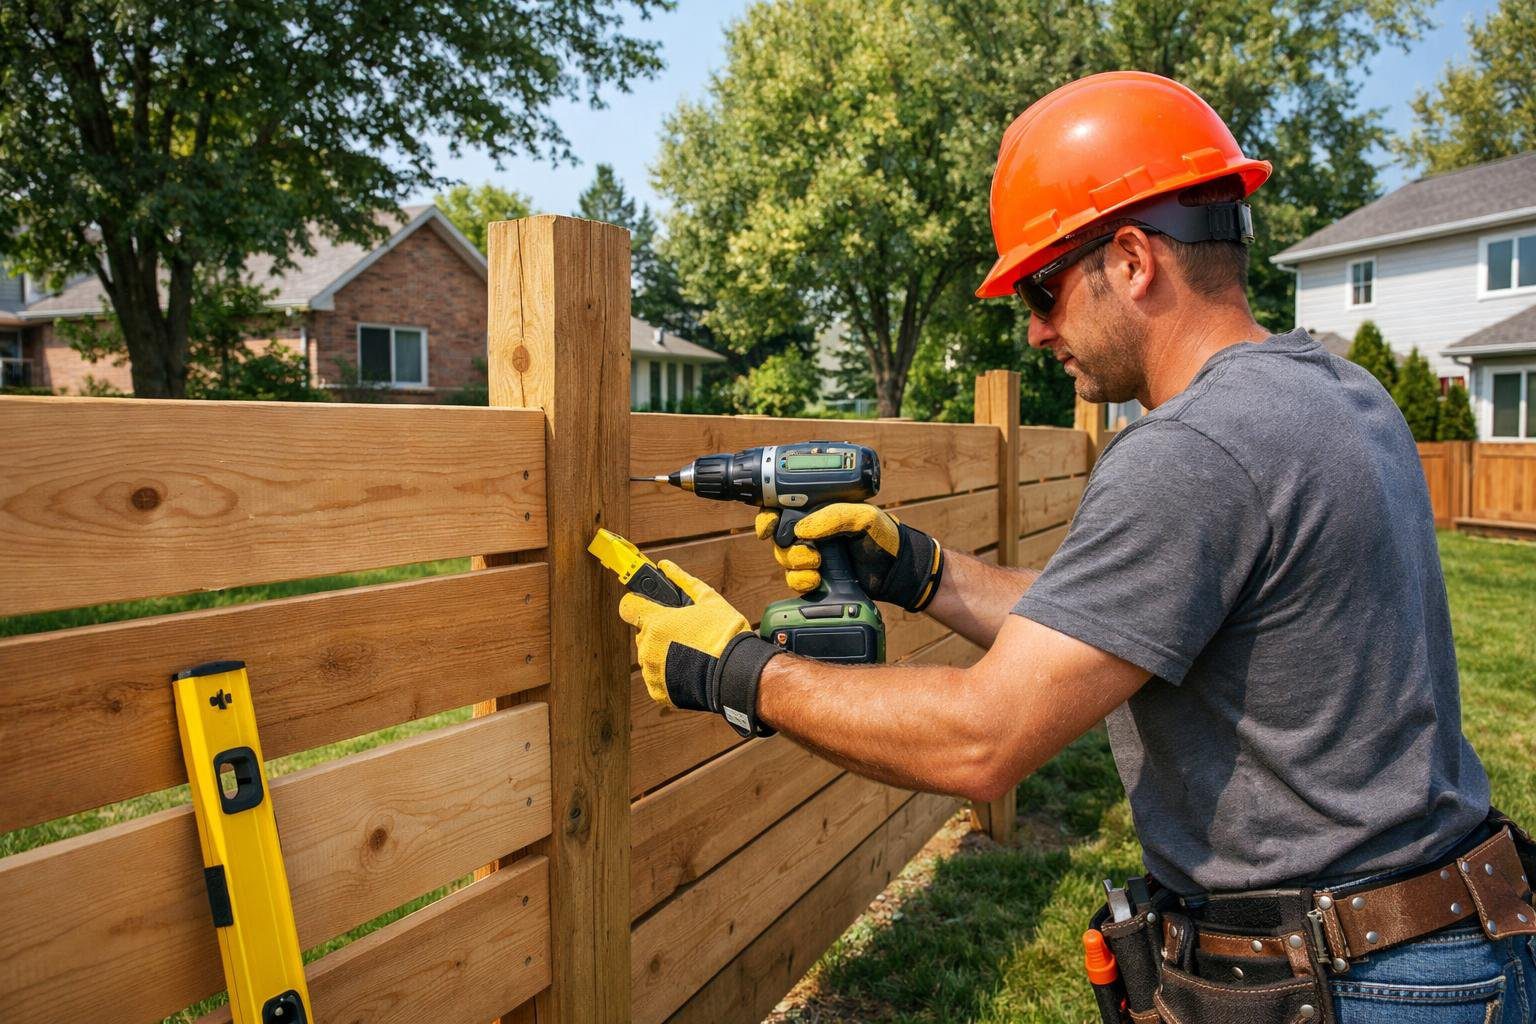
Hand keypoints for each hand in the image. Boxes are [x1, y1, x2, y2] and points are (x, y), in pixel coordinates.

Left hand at [618, 559, 781, 736]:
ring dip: (662, 652)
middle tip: (683, 632)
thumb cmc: (725, 634)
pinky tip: (687, 669)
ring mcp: (651, 671)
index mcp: (656, 622)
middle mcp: (647, 647)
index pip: (628, 607)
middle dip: (658, 630)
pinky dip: (667, 674)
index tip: (648, 606)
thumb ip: (683, 581)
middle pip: (642, 633)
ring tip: (688, 653)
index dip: (639, 604)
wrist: (737, 673)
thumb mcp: (708, 600)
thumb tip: (665, 565)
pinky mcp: (658, 691)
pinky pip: (656, 678)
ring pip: (648, 656)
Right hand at [754, 504, 944, 612]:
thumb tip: (801, 528)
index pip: (783, 509)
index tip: (767, 528)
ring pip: (785, 559)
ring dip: (795, 565)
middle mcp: (813, 532)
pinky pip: (794, 580)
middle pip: (779, 538)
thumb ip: (835, 516)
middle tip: (809, 554)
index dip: (769, 518)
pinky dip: (800, 581)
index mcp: (820, 511)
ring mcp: (814, 555)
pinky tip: (816, 581)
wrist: (898, 571)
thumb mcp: (864, 517)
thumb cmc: (885, 537)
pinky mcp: (817, 577)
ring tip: (817, 566)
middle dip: (787, 548)